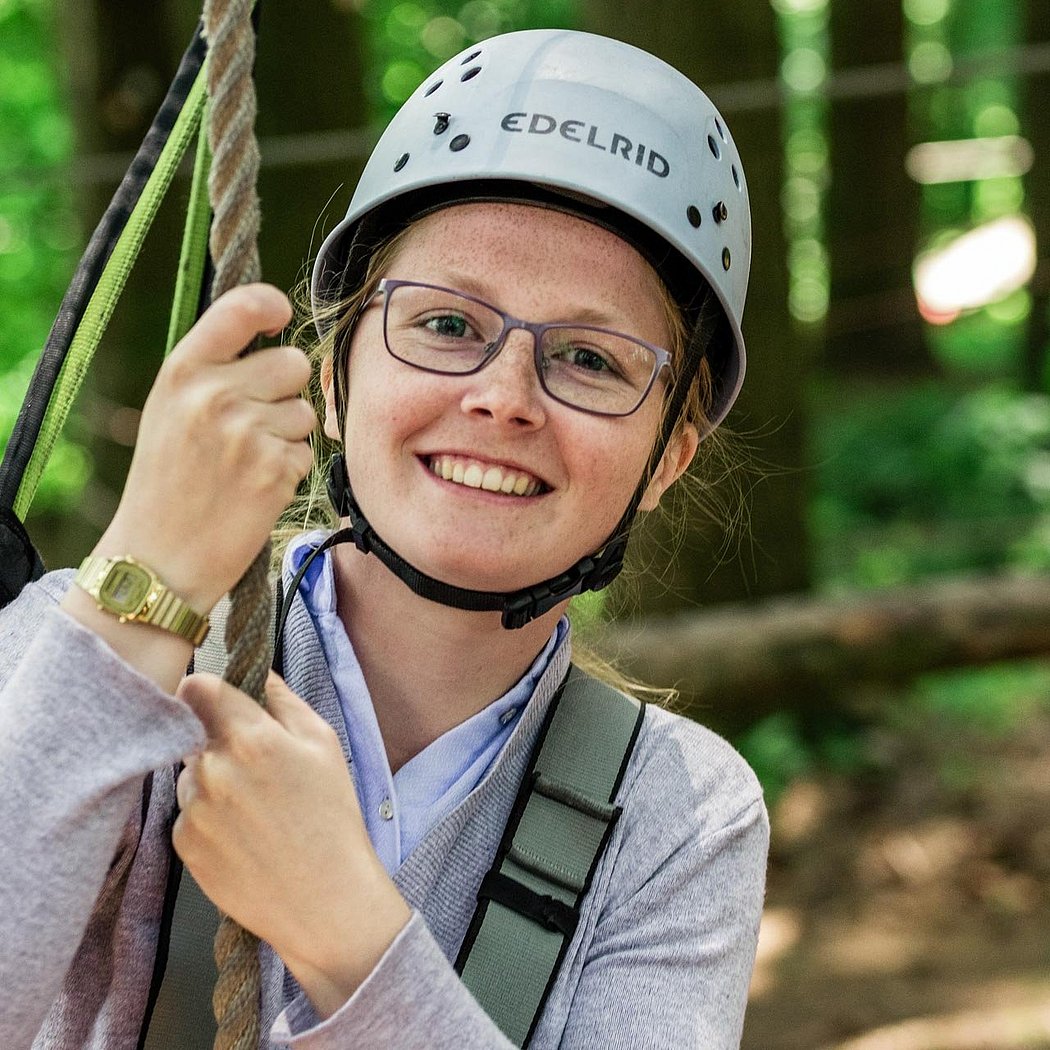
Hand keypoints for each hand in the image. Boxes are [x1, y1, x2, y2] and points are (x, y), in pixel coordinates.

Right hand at [98, 284, 315, 611]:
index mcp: (183, 371)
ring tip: (246, 463)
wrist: (157, 559)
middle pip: (293, 363)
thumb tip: (270, 334)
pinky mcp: (275, 470)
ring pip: (305, 411)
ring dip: (287, 436)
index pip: (241, 306)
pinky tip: (254, 488)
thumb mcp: (169, 411)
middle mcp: (215, 395)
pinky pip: (306, 452)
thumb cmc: (167, 483)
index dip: (270, 306)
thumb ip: (213, 371)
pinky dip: (288, 471)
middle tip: (251, 424)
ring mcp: (247, 433)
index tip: (279, 316)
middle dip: (283, 391)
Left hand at [174, 672, 410, 1014]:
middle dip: (216, 739)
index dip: (208, 691)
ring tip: (252, 809)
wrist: (325, 899)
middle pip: (192, 731)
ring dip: (210, 779)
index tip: (220, 703)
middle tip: (254, 767)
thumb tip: (258, 675)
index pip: (198, 688)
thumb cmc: (333, 816)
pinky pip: (187, 813)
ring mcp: (193, 808)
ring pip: (188, 773)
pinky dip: (207, 817)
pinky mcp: (183, 844)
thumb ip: (285, 701)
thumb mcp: (324, 745)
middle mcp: (212, 768)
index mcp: (251, 737)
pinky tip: (242, 835)